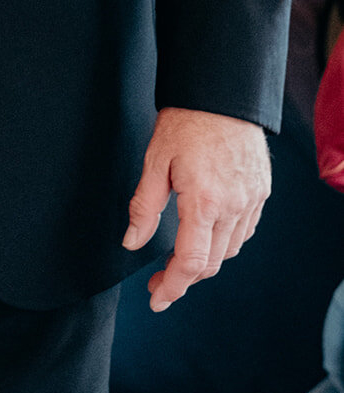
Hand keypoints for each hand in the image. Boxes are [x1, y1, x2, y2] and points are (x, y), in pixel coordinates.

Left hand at [123, 106, 269, 310]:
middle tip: (158, 280)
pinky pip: (244, 232)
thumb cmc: (186, 122)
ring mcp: (251, 201)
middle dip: (183, 279)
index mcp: (203, 202)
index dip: (172, 287)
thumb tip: (132, 242)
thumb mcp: (154, 161)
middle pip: (210, 263)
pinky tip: (207, 237)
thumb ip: (144, 206)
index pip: (190, 263)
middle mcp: (233, 207)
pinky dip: (225, 243)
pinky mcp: (261, 192)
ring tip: (178, 259)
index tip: (156, 298)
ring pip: (230, 251)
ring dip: (204, 262)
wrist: (221, 94)